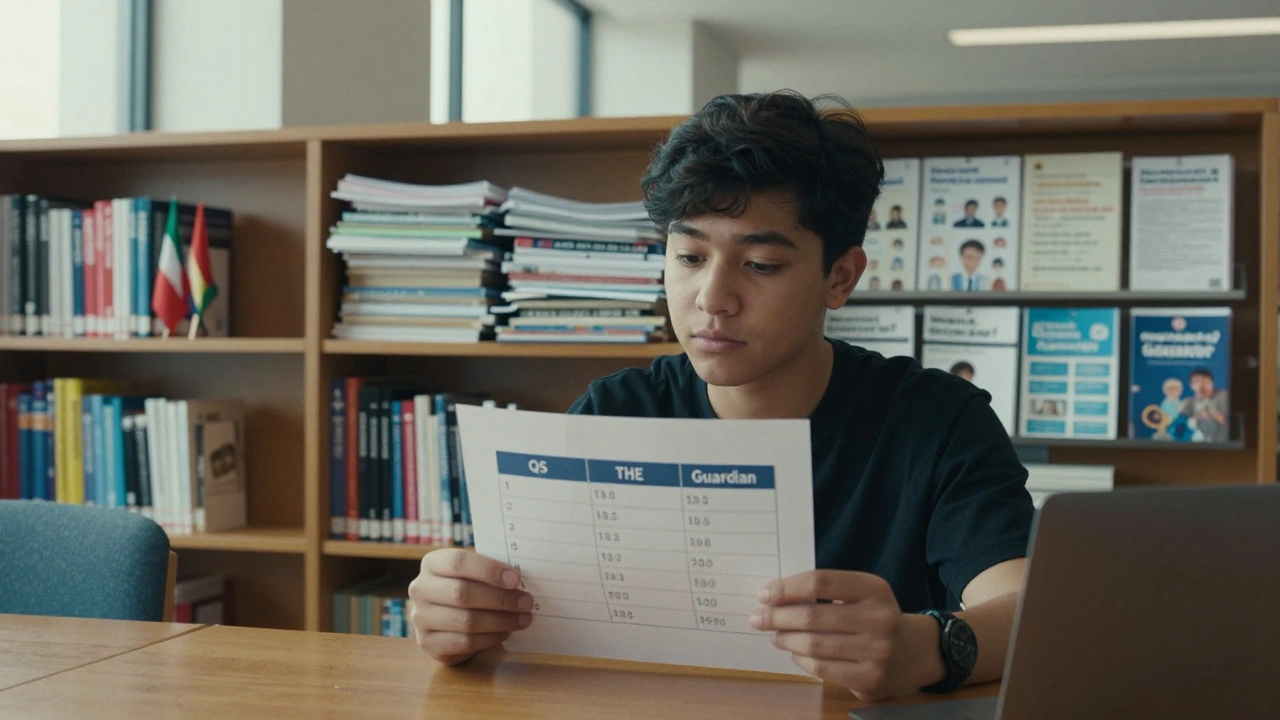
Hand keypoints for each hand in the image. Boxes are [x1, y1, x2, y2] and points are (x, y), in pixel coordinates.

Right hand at [407, 549, 533, 664]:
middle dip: (500, 599)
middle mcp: (420, 589)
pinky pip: (464, 642)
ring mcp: (420, 618)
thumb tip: (518, 580)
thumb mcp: (473, 573)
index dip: (489, 570)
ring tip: (523, 619)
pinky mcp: (428, 644)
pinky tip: (506, 632)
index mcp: (432, 563)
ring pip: (466, 621)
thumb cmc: (467, 587)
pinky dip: (491, 638)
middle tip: (526, 602)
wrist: (444, 620)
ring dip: (501, 621)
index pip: (458, 562)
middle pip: (463, 594)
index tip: (516, 579)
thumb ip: (489, 572)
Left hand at [750, 570, 938, 701]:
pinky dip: (801, 659)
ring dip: (785, 639)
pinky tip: (794, 652)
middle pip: (813, 616)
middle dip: (777, 617)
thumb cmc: (874, 617)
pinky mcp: (870, 679)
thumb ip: (825, 591)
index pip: (821, 582)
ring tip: (774, 635)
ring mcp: (877, 652)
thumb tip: (774, 597)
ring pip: (814, 645)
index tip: (764, 593)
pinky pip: (822, 668)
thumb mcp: (861, 594)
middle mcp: (879, 619)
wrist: (913, 653)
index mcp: (874, 589)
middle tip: (758, 617)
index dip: (787, 587)